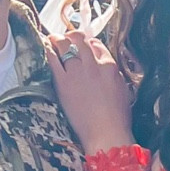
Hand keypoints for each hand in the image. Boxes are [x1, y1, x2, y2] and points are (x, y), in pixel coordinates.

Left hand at [44, 31, 134, 155]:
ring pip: (65, 45)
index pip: (97, 45)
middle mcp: (93, 65)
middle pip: (79, 40)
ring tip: (53, 38)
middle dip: (72, 36)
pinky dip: (49, 50)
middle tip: (66, 38)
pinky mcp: (63, 82)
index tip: (84, 45)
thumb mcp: (123, 91)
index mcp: (110, 67)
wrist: (106, 134)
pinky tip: (46, 46)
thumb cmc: (118, 118)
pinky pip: (53, 59)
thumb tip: (107, 69)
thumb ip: (114, 76)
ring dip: (58, 39)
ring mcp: (77, 72)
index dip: (88, 43)